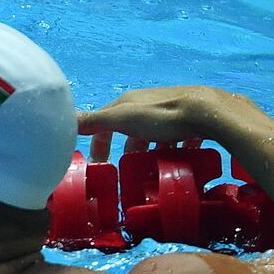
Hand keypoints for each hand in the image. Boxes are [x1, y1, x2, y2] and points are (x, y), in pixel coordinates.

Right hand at [77, 86, 248, 161]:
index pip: (105, 121)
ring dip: (152, 150)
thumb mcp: (123, 118)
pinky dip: (175, 147)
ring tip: (156, 169)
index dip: (99, 141)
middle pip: (131, 128)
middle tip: (132, 171)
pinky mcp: (192, 118)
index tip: (101, 164)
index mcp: (129, 102)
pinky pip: (179, 135)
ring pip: (155, 133)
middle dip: (129, 150)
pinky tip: (180, 158)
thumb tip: (64, 120)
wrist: (208, 111)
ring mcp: (172, 109)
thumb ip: (94, 120)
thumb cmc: (162, 116)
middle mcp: (148, 102)